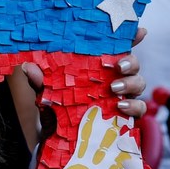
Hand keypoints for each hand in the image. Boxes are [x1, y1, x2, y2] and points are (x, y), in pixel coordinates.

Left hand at [19, 28, 146, 116]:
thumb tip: (29, 68)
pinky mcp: (121, 116)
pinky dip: (134, 106)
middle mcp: (110, 77)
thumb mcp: (39, 91)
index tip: (139, 30)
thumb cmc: (48, 106)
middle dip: (131, 61)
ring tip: (115, 88)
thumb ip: (36, 79)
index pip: (114, 47)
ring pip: (139, 83)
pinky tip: (120, 106)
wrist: (50, 138)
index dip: (130, 36)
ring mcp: (118, 96)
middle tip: (118, 66)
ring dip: (132, 83)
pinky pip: (138, 109)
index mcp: (94, 65)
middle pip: (133, 63)